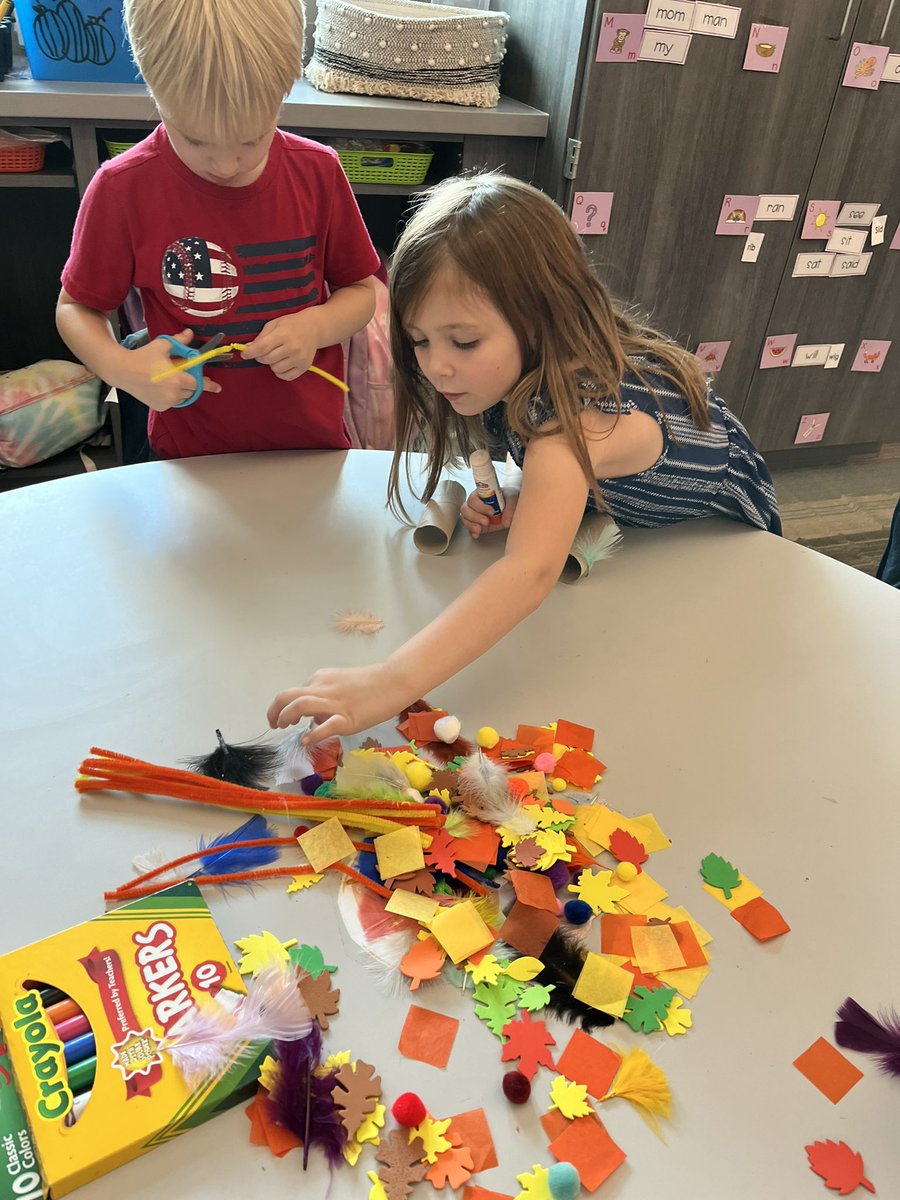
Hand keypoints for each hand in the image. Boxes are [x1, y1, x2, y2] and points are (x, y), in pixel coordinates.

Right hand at [121, 329, 221, 411]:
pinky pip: (173, 402)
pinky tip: (164, 386)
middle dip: (193, 383)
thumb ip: (179, 341)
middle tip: (192, 376)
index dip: (208, 384)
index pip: (198, 384)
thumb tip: (190, 333)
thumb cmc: (142, 357)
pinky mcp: (159, 407)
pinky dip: (173, 395)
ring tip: (173, 378)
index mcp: (176, 380)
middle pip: (192, 391)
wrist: (121, 370)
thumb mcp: (162, 346)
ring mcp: (166, 402)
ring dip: (183, 389)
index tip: (218, 387)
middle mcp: (173, 394)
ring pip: (183, 397)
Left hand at [240, 311, 321, 380]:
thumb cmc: (291, 325)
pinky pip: (286, 376)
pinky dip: (280, 372)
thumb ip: (261, 337)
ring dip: (272, 364)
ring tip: (277, 355)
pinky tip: (283, 363)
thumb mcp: (274, 324)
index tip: (244, 354)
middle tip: (265, 351)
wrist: (313, 328)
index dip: (250, 353)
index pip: (262, 347)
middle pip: (267, 359)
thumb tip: (248, 349)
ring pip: (275, 369)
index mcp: (283, 334)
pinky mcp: (304, 367)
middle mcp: (292, 347)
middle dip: (261, 357)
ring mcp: (299, 358)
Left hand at [267, 663, 407, 746]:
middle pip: (287, 696)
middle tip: (275, 725)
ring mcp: (334, 703)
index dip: (287, 707)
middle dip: (274, 711)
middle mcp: (322, 688)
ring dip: (285, 718)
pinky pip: (325, 726)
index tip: (289, 719)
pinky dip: (313, 734)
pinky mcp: (347, 717)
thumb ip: (326, 697)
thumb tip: (315, 717)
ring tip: (284, 728)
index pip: (295, 693)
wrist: (394, 681)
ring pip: (299, 705)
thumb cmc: (371, 684)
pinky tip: (307, 741)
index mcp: (320, 679)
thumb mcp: (341, 684)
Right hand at [460, 488, 517, 538]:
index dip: (480, 506)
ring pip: (465, 518)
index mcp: (481, 493)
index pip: (474, 498)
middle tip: (486, 521)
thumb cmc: (508, 499)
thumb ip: (510, 508)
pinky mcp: (475, 523)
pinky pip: (468, 527)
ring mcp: (473, 513)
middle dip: (475, 516)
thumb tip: (506, 521)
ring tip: (480, 529)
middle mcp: (475, 503)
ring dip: (472, 524)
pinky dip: (471, 531)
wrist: (509, 506)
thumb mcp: (512, 499)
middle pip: (465, 508)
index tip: (491, 511)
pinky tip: (477, 534)